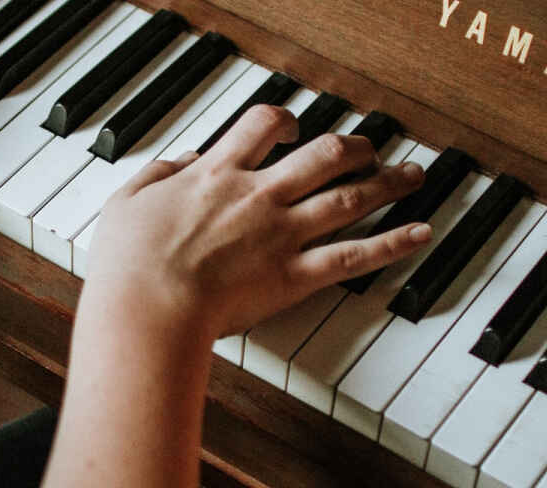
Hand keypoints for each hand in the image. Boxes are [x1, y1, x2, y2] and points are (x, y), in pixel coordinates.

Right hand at [83, 104, 432, 339]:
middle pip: (323, 155)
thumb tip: (182, 162)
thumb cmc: (129, 263)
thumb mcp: (127, 202)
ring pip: (348, 197)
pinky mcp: (295, 275)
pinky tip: (419, 233)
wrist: (149, 307)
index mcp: (217, 174)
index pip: (262, 126)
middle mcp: (259, 195)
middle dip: (352, 147)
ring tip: (412, 175)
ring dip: (386, 183)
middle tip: (368, 148)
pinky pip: (355, 255)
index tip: (290, 129)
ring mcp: (282, 234)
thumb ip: (159, 175)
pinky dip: (392, 243)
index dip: (283, 121)